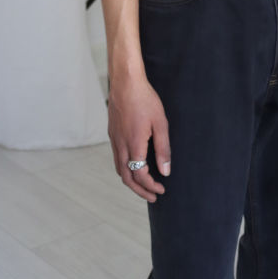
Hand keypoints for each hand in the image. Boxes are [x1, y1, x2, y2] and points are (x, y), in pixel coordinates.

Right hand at [107, 73, 170, 201]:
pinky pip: (116, 157)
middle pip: (126, 178)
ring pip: (119, 169)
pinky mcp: (112, 133)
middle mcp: (121, 145)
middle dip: (139, 190)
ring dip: (131, 180)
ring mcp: (114, 139)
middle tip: (152, 196)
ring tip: (143, 185)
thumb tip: (165, 171)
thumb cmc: (145, 99)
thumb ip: (163, 149)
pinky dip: (124, 168)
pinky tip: (134, 164)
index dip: (150, 186)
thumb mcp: (160, 123)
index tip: (161, 189)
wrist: (125, 82)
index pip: (140, 175)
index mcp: (134, 145)